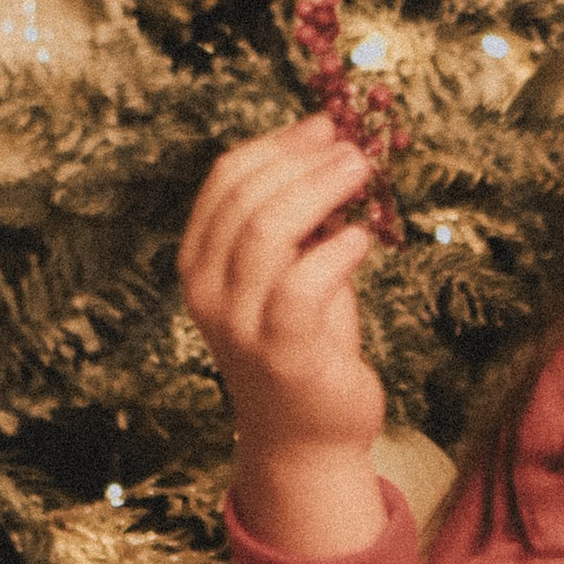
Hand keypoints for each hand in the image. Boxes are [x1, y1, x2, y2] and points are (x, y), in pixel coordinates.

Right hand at [178, 115, 388, 551]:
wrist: (307, 437)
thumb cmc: (305, 344)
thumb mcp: (291, 270)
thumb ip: (299, 220)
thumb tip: (331, 146)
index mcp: (200, 263)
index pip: (223, 181)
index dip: (277, 145)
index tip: (323, 125)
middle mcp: (208, 292)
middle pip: (245, 199)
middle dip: (303, 162)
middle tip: (353, 146)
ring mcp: (238, 325)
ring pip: (266, 232)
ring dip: (319, 191)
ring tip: (362, 173)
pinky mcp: (280, 353)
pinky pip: (302, 284)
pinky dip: (336, 252)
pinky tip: (363, 239)